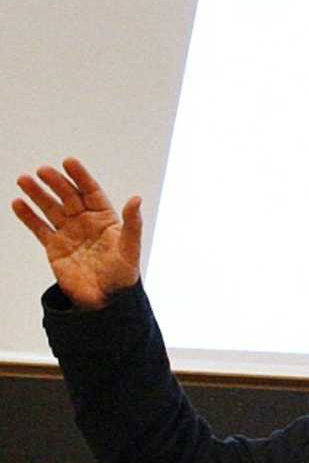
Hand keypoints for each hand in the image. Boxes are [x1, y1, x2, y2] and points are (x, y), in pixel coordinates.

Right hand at [12, 157, 141, 309]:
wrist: (106, 300)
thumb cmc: (123, 274)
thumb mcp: (130, 247)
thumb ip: (132, 223)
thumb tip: (136, 198)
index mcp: (106, 217)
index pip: (91, 191)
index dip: (80, 177)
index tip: (69, 162)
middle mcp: (86, 221)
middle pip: (68, 197)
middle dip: (56, 183)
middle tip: (43, 170)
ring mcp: (69, 233)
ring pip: (51, 208)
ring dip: (38, 194)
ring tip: (24, 179)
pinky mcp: (55, 248)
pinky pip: (39, 228)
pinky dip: (28, 216)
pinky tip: (18, 203)